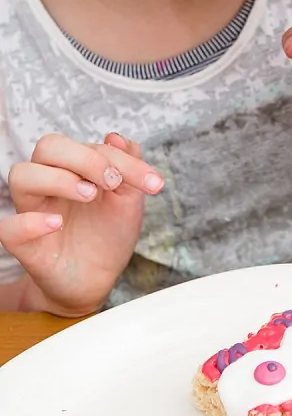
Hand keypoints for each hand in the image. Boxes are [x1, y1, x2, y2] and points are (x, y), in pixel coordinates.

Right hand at [0, 132, 163, 315]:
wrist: (98, 278)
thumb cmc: (109, 233)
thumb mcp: (128, 199)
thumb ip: (127, 166)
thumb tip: (116, 137)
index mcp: (75, 167)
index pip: (88, 146)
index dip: (122, 159)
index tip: (153, 183)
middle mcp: (50, 181)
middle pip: (49, 147)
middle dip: (85, 158)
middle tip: (112, 182)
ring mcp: (34, 209)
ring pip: (22, 175)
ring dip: (58, 179)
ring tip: (90, 195)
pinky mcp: (24, 243)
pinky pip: (9, 226)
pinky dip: (31, 222)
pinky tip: (57, 223)